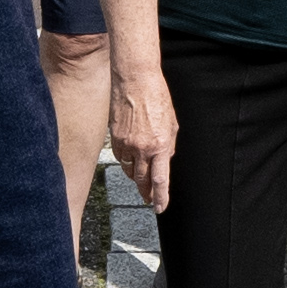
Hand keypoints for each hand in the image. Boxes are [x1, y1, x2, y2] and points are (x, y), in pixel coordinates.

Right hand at [107, 75, 180, 209]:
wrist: (135, 80)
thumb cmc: (157, 97)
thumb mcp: (171, 123)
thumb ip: (168, 144)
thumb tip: (164, 160)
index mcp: (160, 144)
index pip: (160, 179)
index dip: (160, 197)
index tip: (159, 207)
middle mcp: (142, 147)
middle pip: (142, 179)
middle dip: (146, 191)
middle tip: (148, 198)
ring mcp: (126, 143)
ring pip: (129, 169)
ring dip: (135, 176)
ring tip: (140, 180)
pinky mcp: (114, 137)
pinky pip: (119, 157)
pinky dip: (125, 161)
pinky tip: (130, 159)